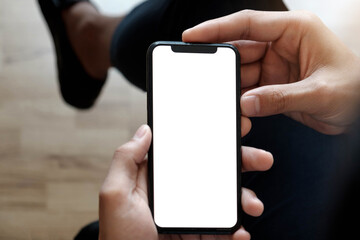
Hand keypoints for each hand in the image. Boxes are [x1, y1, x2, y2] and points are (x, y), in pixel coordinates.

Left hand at [99, 120, 272, 239]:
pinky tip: (241, 232)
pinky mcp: (202, 235)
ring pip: (226, 200)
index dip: (211, 138)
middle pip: (214, 172)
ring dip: (246, 198)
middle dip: (241, 162)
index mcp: (161, 180)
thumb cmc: (121, 239)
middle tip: (261, 159)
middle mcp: (179, 195)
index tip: (233, 128)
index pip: (189, 152)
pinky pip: (226, 229)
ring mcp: (193, 216)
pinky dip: (239, 230)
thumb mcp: (115, 196)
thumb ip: (126, 161)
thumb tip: (145, 131)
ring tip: (253, 204)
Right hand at [183, 10, 359, 134]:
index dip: (217, 28)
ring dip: (232, 85)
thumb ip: (281, 98)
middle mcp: (282, 44)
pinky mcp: (274, 84)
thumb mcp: (320, 92)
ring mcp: (276, 65)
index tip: (193, 36)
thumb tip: (246, 103)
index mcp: (295, 30)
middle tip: (203, 75)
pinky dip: (242, 98)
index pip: (249, 23)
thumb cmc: (357, 89)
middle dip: (222, 63)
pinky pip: (250, 88)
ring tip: (221, 97)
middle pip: (241, 48)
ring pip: (242, 71)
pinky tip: (236, 106)